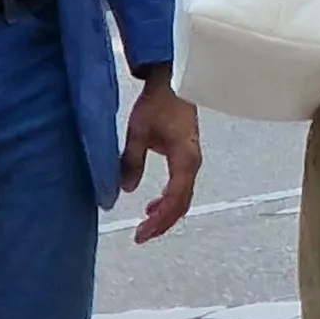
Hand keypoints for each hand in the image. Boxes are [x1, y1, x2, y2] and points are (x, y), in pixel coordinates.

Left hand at [119, 75, 201, 244]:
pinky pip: (181, 187)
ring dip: (165, 214)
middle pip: (181, 204)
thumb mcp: (138, 132)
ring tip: (145, 224)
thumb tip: (127, 190)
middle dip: (162, 223)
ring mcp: (191, 161)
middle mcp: (192, 163)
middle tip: (140, 236)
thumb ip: (131, 162)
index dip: (159, 219)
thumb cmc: (157, 104)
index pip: (175, 199)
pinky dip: (168, 201)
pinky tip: (153, 205)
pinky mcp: (186, 157)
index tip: (140, 232)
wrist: (172, 82)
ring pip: (182, 197)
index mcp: (184, 159)